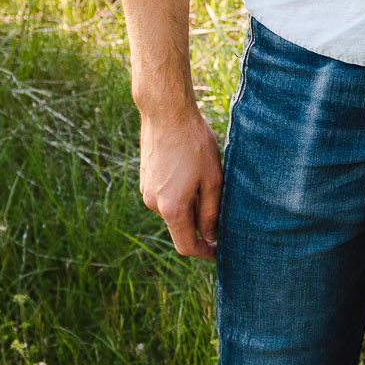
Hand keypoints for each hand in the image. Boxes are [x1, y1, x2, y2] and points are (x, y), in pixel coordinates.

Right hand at [138, 102, 222, 259]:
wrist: (166, 113)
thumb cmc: (194, 144)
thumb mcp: (212, 179)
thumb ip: (210, 212)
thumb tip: (210, 237)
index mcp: (171, 208)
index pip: (185, 246)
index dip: (203, 252)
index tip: (218, 251)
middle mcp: (153, 204)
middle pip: (179, 227)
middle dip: (199, 224)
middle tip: (220, 206)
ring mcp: (146, 191)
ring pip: (172, 210)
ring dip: (189, 205)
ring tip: (205, 180)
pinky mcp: (145, 179)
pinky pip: (165, 196)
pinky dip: (179, 193)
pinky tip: (191, 171)